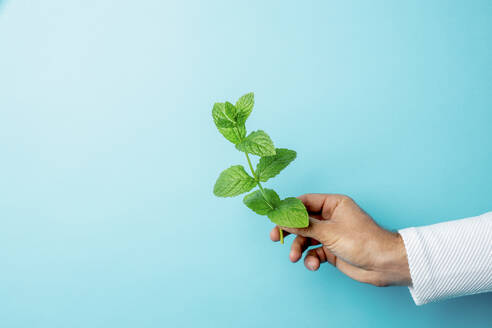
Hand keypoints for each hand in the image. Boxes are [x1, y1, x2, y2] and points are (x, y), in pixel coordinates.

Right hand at [270, 194, 410, 286]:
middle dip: (290, 230)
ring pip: (306, 238)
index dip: (289, 209)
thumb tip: (283, 218)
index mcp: (333, 204)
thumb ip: (303, 225)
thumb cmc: (363, 241)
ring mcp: (331, 234)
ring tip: (295, 257)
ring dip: (299, 248)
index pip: (305, 202)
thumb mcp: (329, 232)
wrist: (384, 265)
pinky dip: (311, 258)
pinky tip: (313, 265)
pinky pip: (314, 252)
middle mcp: (331, 217)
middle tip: (276, 237)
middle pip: (302, 220)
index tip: (275, 217)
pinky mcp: (332, 250)